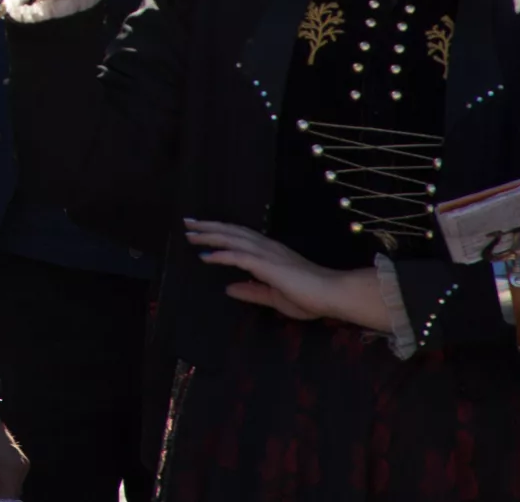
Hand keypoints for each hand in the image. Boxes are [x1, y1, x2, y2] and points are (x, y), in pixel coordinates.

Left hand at [184, 220, 389, 330]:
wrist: (332, 295)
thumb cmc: (310, 297)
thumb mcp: (274, 297)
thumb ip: (252, 291)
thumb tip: (229, 288)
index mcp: (270, 253)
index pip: (240, 237)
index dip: (220, 232)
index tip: (200, 230)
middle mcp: (266, 248)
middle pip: (232, 232)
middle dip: (208, 227)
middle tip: (187, 223)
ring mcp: (267, 254)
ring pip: (232, 239)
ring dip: (209, 235)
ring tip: (190, 233)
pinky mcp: (268, 264)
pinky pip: (239, 257)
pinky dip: (220, 254)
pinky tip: (205, 256)